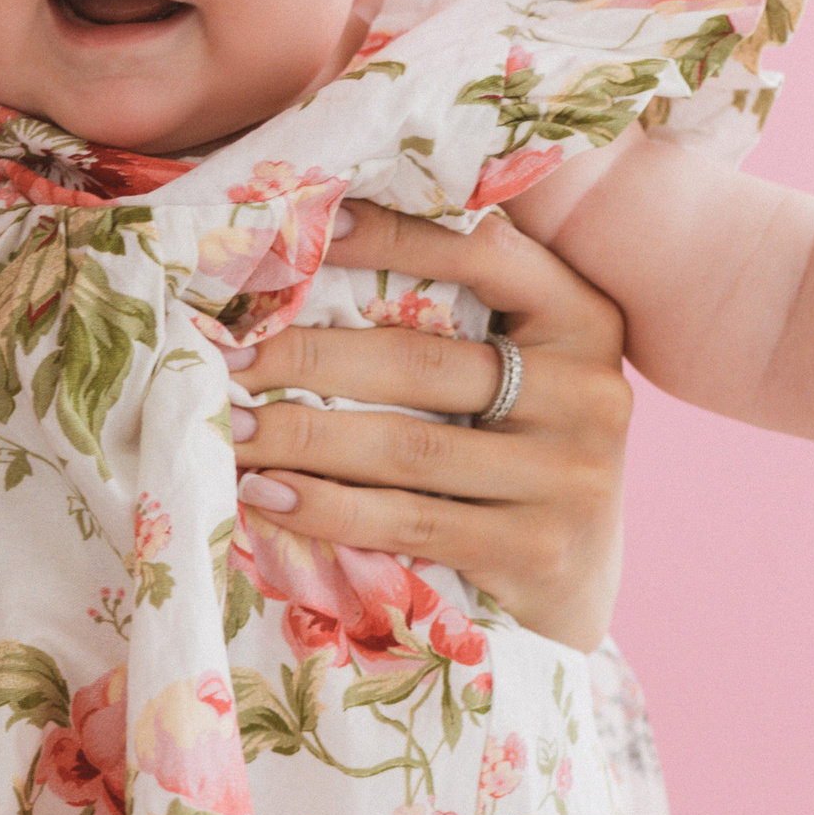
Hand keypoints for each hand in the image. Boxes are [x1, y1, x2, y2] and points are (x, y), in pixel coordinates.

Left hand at [228, 200, 631, 648]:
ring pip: (405, 444)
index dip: (394, 236)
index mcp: (583, 321)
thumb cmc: (517, 460)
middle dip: (305, 356)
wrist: (575, 587)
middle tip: (223, 355)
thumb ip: (457, 320)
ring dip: (299, 435)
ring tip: (231, 427)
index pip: (485, 255)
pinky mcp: (536, 550)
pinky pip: (408, 519)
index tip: (306, 227)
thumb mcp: (516, 377)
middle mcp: (590, 392)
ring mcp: (569, 476)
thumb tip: (319, 252)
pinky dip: (326, 506)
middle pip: (420, 361)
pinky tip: (266, 494)